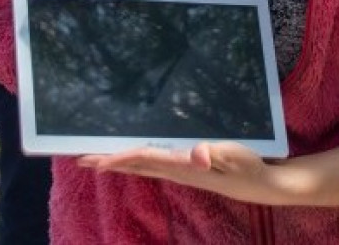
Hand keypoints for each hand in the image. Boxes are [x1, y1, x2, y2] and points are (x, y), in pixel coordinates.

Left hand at [78, 141, 290, 204]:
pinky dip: (134, 161)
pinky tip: (130, 158)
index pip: (145, 160)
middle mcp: (175, 171)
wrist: (258, 185)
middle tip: (79, 159)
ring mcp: (179, 172)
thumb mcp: (235, 156)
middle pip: (134, 165)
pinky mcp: (184, 170)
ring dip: (117, 162)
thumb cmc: (247, 167)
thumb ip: (215, 154)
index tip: (97, 159)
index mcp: (182, 166)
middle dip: (107, 162)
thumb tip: (197, 154)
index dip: (121, 159)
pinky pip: (151, 164)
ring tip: (96, 160)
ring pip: (140, 166)